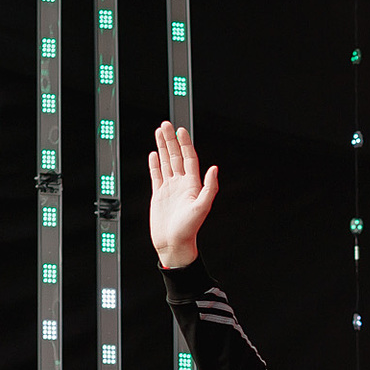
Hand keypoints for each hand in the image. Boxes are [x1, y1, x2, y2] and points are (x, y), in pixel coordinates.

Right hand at [148, 121, 219, 267]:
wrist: (174, 244)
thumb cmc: (189, 229)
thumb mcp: (202, 207)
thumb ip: (209, 187)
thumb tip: (214, 168)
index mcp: (192, 185)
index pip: (189, 158)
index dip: (185, 144)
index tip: (181, 130)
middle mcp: (181, 184)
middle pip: (176, 156)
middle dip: (171, 140)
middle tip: (166, 125)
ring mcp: (170, 188)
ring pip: (166, 162)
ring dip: (163, 147)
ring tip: (159, 133)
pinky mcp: (159, 195)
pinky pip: (156, 175)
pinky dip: (155, 164)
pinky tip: (154, 154)